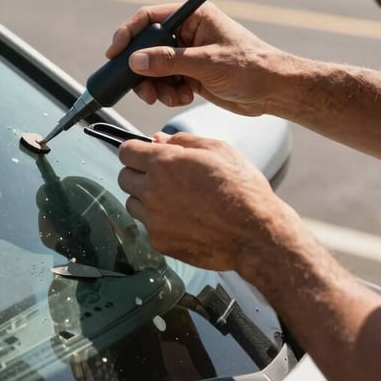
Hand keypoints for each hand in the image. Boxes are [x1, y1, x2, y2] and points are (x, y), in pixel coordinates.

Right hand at [105, 1, 289, 115]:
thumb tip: (134, 61)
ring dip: (156, 86)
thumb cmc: (250, 67)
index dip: (128, 35)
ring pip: (153, 69)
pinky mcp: (190, 74)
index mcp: (192, 17)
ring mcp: (187, 55)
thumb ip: (168, 61)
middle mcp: (187, 33)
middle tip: (143, 90)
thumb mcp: (206, 63)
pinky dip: (168, 94)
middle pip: (147, 48)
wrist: (274, 91)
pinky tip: (185, 97)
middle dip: (142, 71)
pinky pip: (165, 83)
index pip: (149, 19)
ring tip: (170, 97)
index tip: (114, 54)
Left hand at [116, 131, 299, 277]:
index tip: (144, 155)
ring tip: (175, 200)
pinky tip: (184, 220)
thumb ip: (182, 141)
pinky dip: (160, 222)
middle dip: (138, 174)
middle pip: (124, 177)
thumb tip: (158, 139)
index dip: (135, 151)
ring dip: (146, 199)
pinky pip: (149, 226)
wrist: (256, 234)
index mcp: (163, 162)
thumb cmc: (241, 189)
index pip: (126, 151)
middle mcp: (152, 190)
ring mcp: (153, 218)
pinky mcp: (159, 241)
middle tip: (162, 177)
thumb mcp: (218, 150)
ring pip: (133, 203)